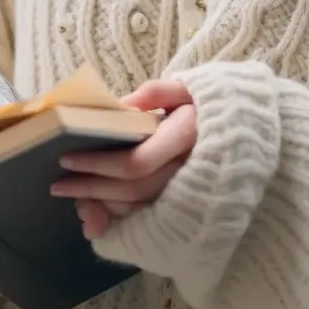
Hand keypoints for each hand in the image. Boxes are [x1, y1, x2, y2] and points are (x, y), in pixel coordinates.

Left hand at [50, 80, 196, 239]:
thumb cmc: (211, 108)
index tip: (66, 158)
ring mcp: (191, 193)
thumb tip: (121, 106)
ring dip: (103, 207)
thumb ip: (156, 93)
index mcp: (186, 138)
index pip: (135, 163)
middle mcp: (189, 171)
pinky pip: (151, 218)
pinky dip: (122, 218)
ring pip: (141, 209)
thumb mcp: (188, 89)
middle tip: (59, 185)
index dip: (98, 165)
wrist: (249, 134)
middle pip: (132, 191)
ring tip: (76, 199)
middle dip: (91, 189)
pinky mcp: (189, 207)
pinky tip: (99, 214)